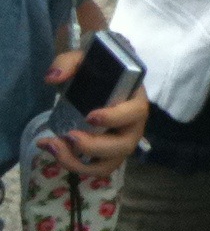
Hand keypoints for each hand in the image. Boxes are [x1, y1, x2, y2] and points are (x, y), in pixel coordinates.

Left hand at [41, 51, 148, 174]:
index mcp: (135, 100)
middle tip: (69, 136)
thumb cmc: (96, 74)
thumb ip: (68, 63)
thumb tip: (53, 78)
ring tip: (54, 146)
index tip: (90, 116)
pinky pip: (94, 169)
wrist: (97, 85)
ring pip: (109, 164)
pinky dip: (72, 165)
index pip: (136, 112)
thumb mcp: (83, 61)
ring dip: (80, 162)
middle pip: (123, 145)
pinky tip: (52, 149)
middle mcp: (133, 126)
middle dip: (94, 146)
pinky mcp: (105, 156)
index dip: (116, 117)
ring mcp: (120, 144)